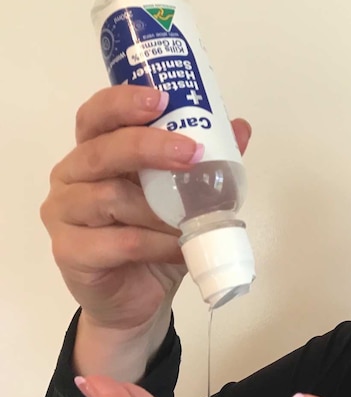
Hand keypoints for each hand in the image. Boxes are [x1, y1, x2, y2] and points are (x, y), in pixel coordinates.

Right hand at [41, 85, 251, 331]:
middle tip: (191, 152)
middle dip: (148, 146)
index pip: (97, 115)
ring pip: (108, 198)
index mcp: (96, 152)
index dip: (123, 102)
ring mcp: (64, 214)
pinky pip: (118, 242)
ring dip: (158, 208)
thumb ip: (207, 162)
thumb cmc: (156, 238)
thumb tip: (240, 127)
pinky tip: (179, 247)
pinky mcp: (69, 252)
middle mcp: (72, 176)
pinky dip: (156, 244)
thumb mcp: (188, 197)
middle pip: (102, 150)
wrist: (140, 298)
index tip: (161, 98)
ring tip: (189, 219)